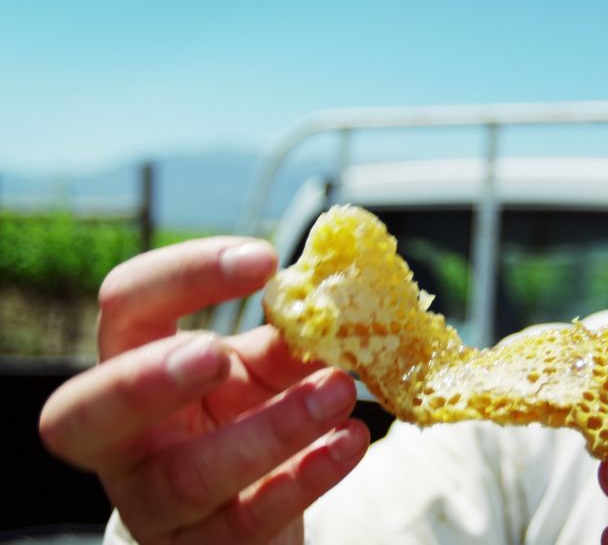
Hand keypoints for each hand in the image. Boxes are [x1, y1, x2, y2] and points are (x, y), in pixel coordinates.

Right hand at [39, 238, 369, 543]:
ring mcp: (153, 504)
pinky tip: (348, 443)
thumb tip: (330, 298)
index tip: (264, 260)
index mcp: (128, 366)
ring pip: (189, 476)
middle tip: (215, 351)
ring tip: (338, 392)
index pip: (125, 305)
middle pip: (88, 412)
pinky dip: (305, 478)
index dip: (184, 275)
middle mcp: (120, 440)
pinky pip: (248, 519)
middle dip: (151, 380)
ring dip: (272, 430)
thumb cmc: (241, 417)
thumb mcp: (255, 371)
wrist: (250, 510)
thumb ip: (283, 339)